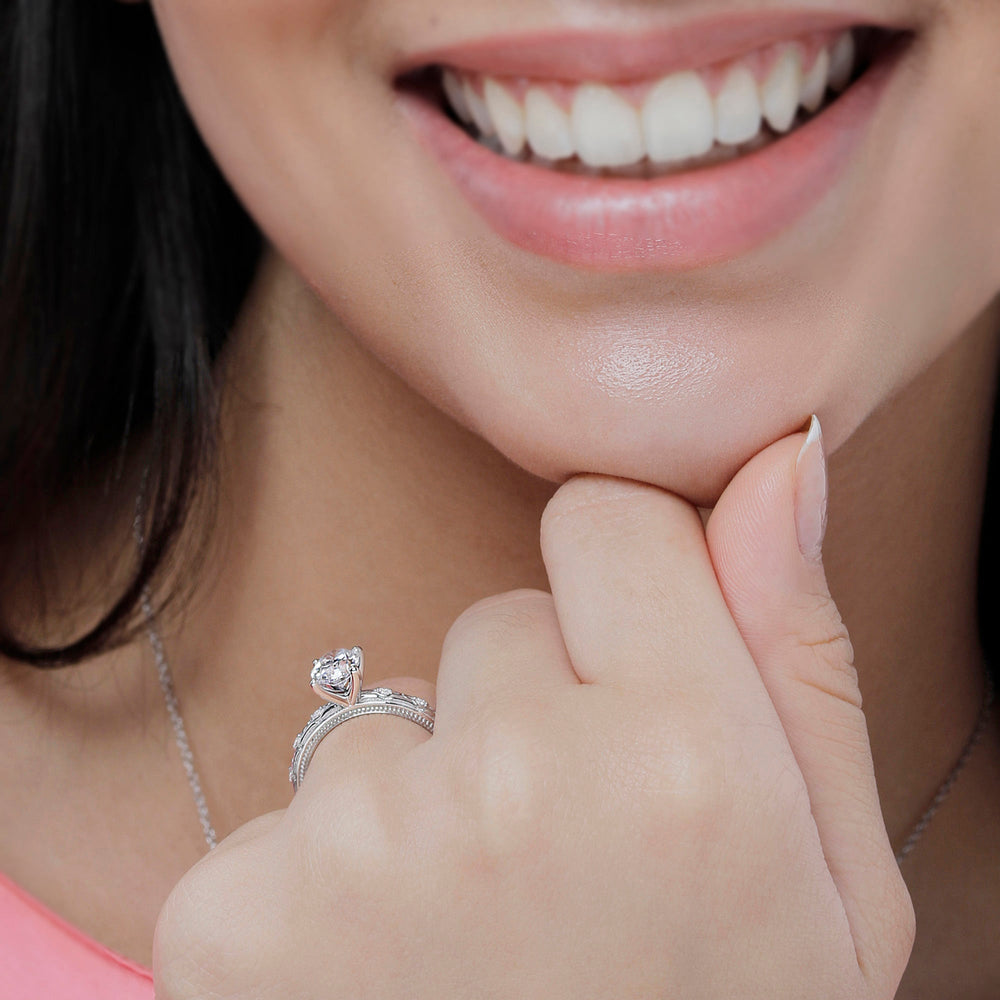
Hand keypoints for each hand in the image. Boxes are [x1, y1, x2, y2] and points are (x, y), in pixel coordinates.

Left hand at [153, 425, 914, 998]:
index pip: (604, 518)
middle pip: (492, 620)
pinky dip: (328, 884)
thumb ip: (799, 650)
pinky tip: (387, 982)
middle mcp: (514, 784)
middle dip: (529, 716)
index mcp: (682, 759)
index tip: (628, 682)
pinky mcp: (235, 914)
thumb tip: (778, 463)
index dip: (621, 592)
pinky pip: (289, 814)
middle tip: (570, 865)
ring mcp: (359, 849)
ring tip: (479, 944)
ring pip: (387, 719)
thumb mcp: (831, 882)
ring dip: (429, 807)